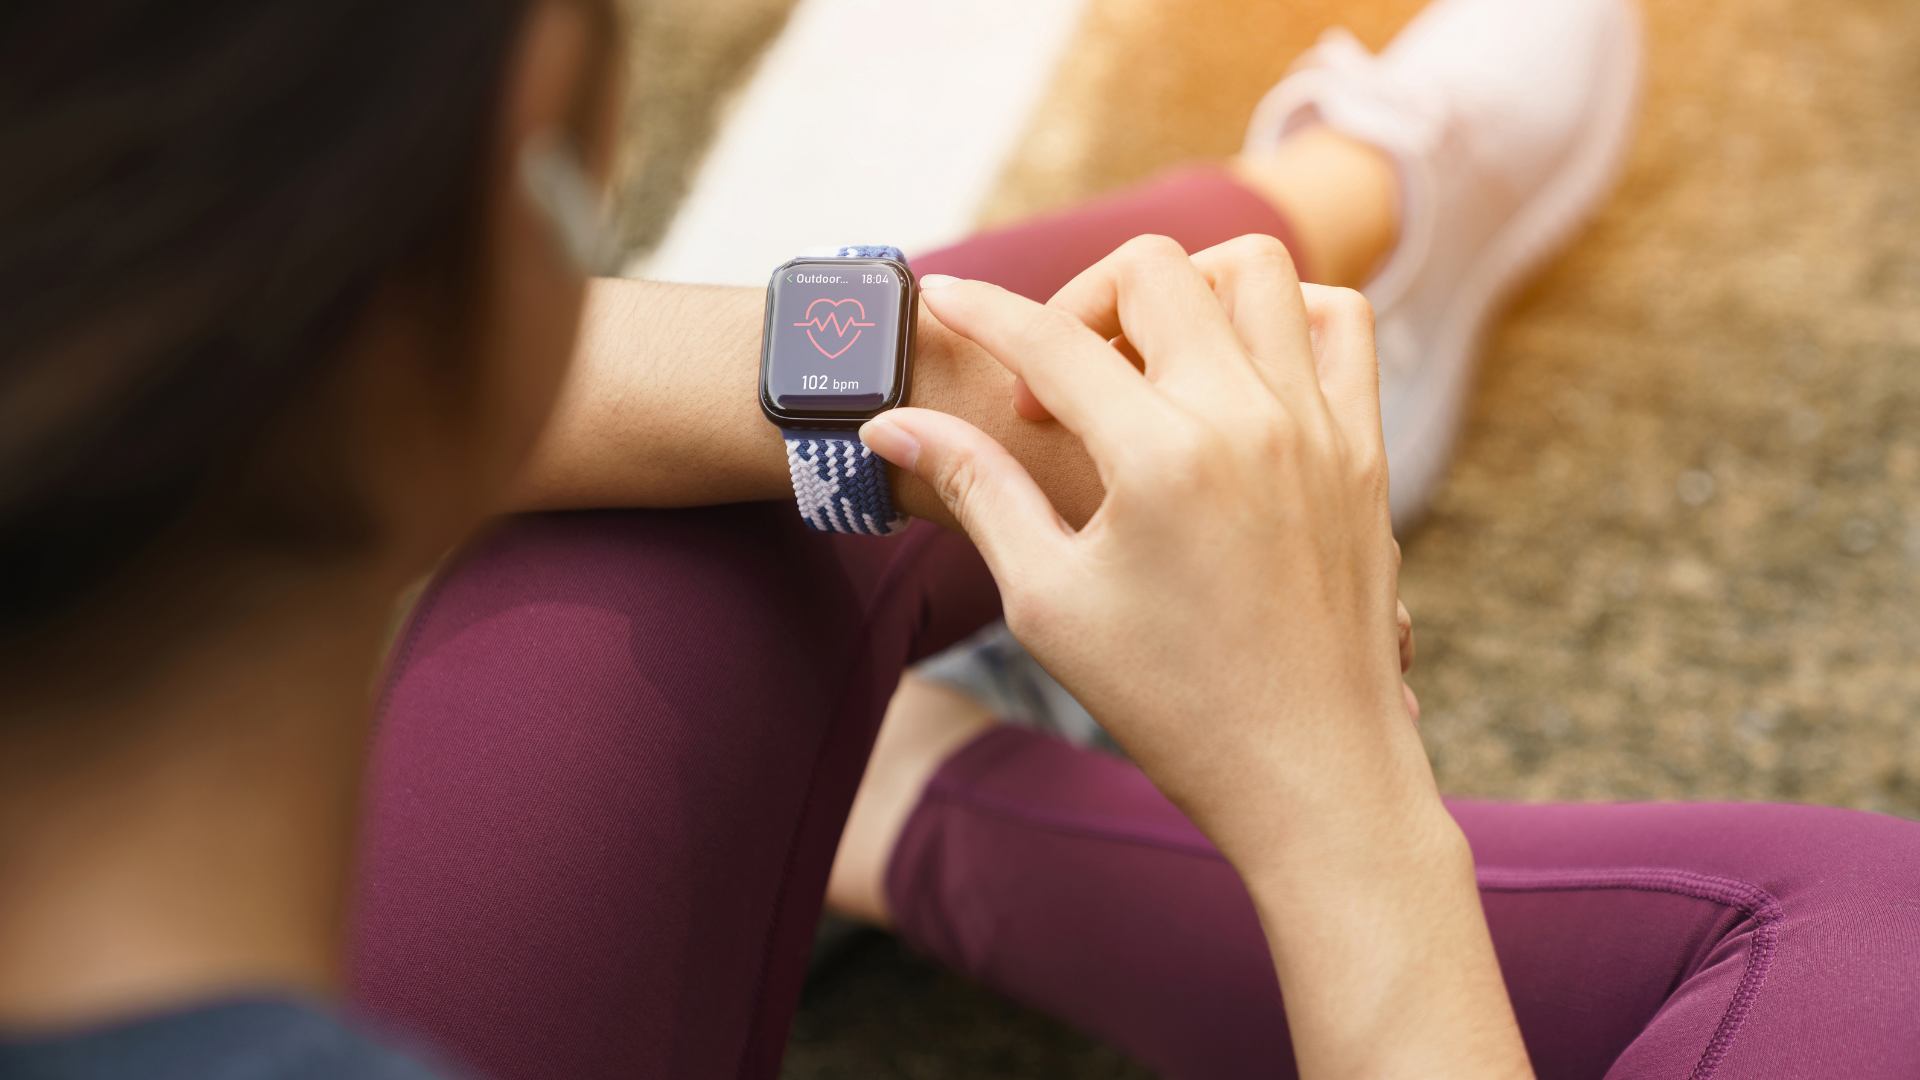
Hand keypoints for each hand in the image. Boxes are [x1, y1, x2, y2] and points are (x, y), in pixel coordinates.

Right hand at [863, 235, 1415, 860]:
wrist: (1312, 776)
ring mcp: (1320, 425)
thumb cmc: (1169, 704)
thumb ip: (976, 490)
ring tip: (1143, 363)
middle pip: (1151, 270)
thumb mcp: (1049, 601)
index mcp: (1162, 458)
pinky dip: (1284, 314)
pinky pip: (1341, 322)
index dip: (978, 311)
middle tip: (1052, 389)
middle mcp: (1250, 417)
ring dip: (1184, 289)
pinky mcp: (1364, 448)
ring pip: (1257, 269)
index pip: (1050, 340)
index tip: (937, 295)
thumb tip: (893, 424)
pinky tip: (1235, 374)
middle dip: (1077, 300)